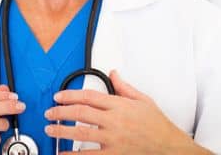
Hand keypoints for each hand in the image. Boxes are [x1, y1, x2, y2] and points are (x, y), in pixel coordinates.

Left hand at [44, 70, 211, 153]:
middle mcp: (114, 121)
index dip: (70, 95)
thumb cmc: (158, 125)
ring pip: (81, 134)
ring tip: (50, 129)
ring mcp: (114, 140)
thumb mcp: (143, 100)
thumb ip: (124, 87)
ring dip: (62, 131)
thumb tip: (114, 73)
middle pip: (81, 113)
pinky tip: (63, 154)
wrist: (171, 148)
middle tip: (49, 113)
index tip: (58, 96)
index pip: (88, 96)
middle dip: (61, 112)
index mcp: (119, 105)